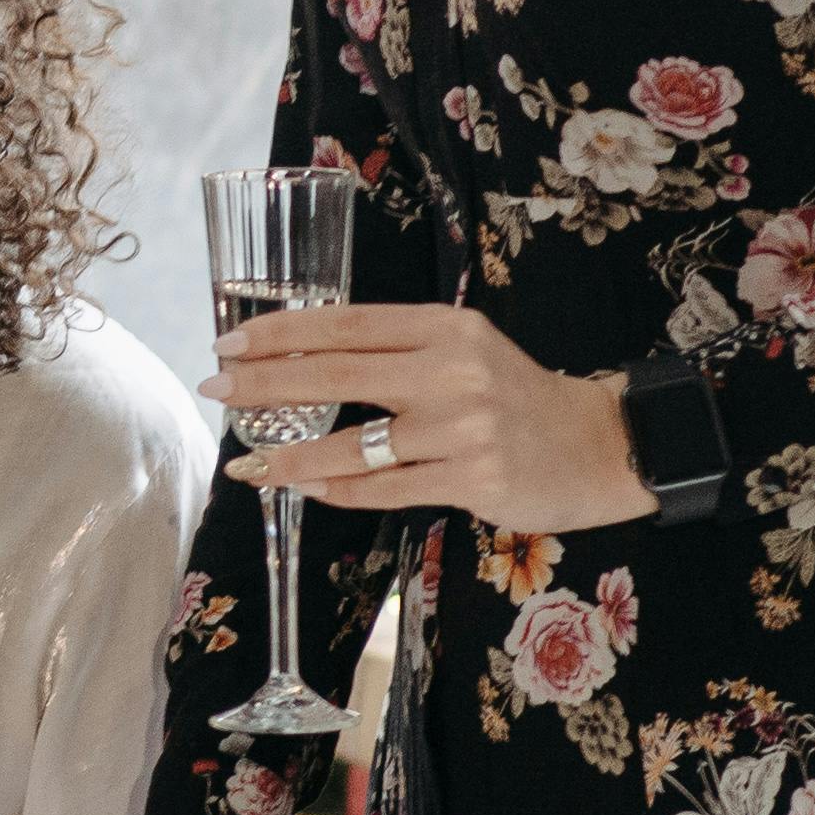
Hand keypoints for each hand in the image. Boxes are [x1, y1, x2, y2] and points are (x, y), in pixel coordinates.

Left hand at [210, 300, 648, 528]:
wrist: (596, 445)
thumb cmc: (514, 395)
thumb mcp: (463, 350)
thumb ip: (397, 350)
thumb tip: (303, 360)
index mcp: (445, 328)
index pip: (346, 324)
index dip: (282, 333)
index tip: (231, 343)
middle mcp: (451, 371)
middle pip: (337, 374)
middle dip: (266, 385)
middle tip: (217, 389)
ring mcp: (462, 429)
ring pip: (353, 445)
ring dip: (291, 456)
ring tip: (249, 461)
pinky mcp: (471, 480)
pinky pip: (384, 488)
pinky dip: (337, 489)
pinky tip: (305, 487)